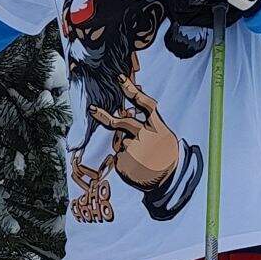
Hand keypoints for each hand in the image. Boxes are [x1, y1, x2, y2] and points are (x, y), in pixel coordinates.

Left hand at [93, 75, 182, 190]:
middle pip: (121, 122)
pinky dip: (125, 159)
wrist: (168, 181)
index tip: (119, 78)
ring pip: (121, 142)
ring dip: (127, 148)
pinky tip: (136, 166)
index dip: (131, 90)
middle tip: (92, 109)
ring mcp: (134, 149)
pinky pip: (119, 155)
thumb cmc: (164, 155)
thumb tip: (125, 110)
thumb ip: (145, 123)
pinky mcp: (124, 162)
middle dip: (104, 115)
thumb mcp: (162, 136)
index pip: (144, 104)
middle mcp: (146, 136)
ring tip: (142, 159)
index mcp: (158, 126)